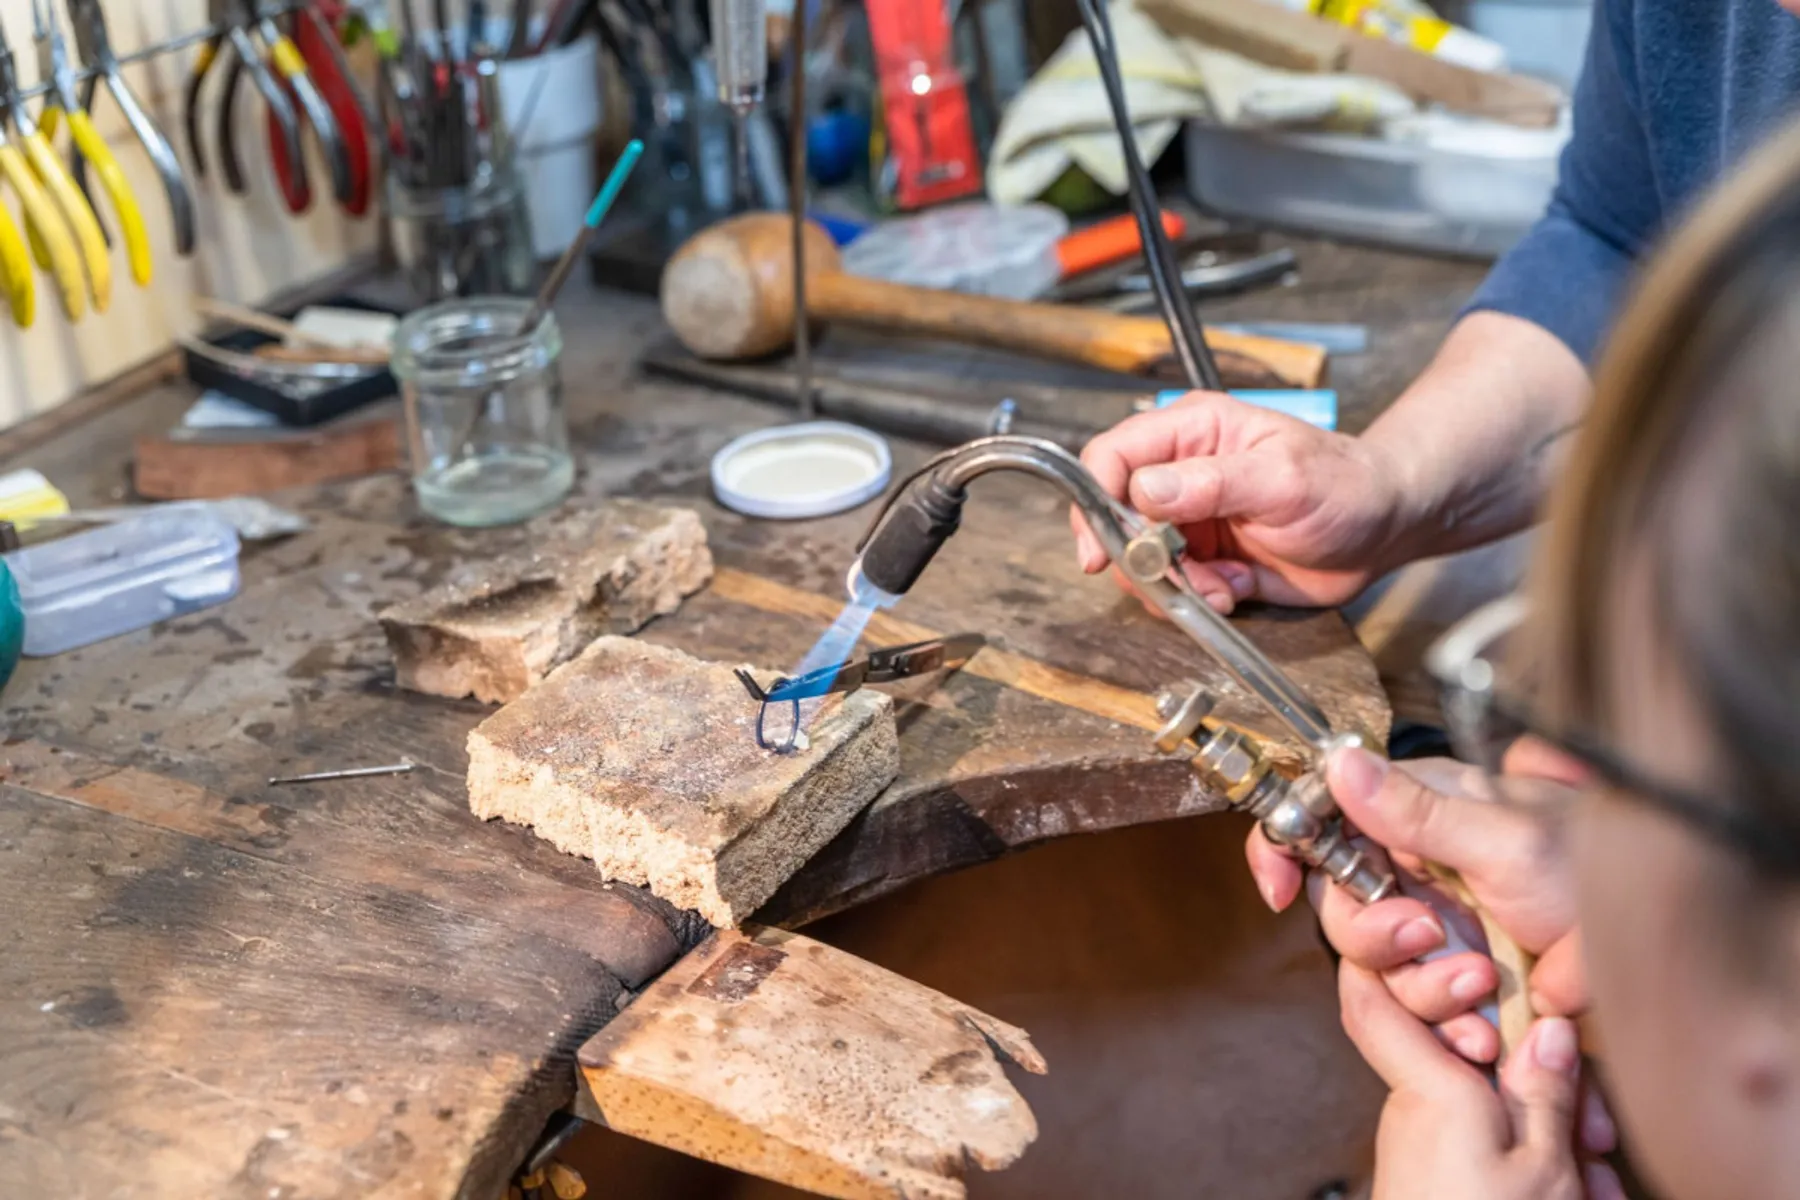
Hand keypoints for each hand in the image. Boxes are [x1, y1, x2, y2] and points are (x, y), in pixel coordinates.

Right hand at [1071, 391, 1408, 611]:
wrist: (1381, 530)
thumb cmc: (1345, 485)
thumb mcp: (1282, 478)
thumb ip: (1212, 483)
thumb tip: (1145, 490)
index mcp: (1192, 431)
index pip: (1112, 456)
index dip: (1095, 501)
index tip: (1103, 549)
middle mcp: (1180, 472)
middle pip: (1113, 517)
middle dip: (1139, 558)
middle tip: (1175, 578)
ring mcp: (1188, 518)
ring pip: (1138, 560)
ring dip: (1173, 585)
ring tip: (1221, 585)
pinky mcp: (1202, 558)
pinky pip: (1171, 586)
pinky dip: (1196, 598)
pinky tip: (1234, 588)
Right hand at [1249, 747, 1586, 1062]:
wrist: (1657, 955)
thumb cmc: (1597, 871)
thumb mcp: (1504, 838)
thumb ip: (1413, 809)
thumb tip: (1339, 764)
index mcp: (1419, 809)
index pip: (1323, 813)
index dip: (1287, 845)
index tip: (1278, 883)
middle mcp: (1416, 865)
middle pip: (1337, 903)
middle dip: (1374, 932)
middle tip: (1423, 934)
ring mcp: (1435, 927)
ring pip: (1373, 966)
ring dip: (1422, 986)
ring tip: (1482, 986)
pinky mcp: (1455, 982)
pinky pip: (1416, 1012)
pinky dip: (1448, 1025)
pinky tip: (1488, 1026)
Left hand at [1341, 964, 1623, 1199]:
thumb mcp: (1543, 1167)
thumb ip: (1545, 1094)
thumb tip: (1550, 1027)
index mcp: (1430, 1089)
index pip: (1372, 1001)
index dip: (1378, 954)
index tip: (1417, 929)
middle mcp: (1412, 1109)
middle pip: (1470, 1059)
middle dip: (1537, 1083)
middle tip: (1594, 1130)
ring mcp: (1417, 1144)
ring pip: (1485, 1107)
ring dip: (1546, 1136)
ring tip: (1595, 1182)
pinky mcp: (1429, 1174)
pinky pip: (1480, 1145)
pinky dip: (1528, 1164)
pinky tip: (1581, 1194)